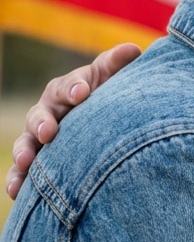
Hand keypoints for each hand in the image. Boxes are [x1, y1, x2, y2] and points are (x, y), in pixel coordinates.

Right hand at [6, 42, 140, 199]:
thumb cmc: (107, 95)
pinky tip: (15, 192)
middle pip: (41, 113)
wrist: (101, 121)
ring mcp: (39, 136)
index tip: (82, 93)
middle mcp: (49, 110)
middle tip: (47, 131)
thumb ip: (117, 65)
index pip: (69, 86)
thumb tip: (131, 49)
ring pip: (27, 142)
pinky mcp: (36, 160)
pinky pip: (23, 170)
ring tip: (25, 162)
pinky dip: (17, 179)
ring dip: (24, 151)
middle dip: (43, 122)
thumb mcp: (112, 79)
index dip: (74, 88)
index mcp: (68, 89)